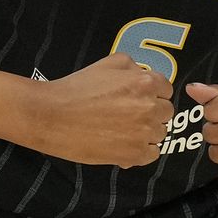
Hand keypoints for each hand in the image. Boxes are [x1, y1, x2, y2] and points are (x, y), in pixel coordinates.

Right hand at [14, 54, 174, 167]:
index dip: (151, 94)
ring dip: (145, 132)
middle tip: (127, 114)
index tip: (137, 98)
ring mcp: (143, 132)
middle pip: (165, 112)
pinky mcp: (134, 154)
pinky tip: (123, 143)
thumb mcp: (108, 63)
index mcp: (145, 82)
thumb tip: (144, 78)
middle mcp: (149, 107)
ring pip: (159, 134)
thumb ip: (134, 67)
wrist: (51, 115)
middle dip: (150, 113)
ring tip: (121, 129)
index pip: (166, 90)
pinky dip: (140, 151)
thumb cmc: (76, 88)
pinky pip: (152, 154)